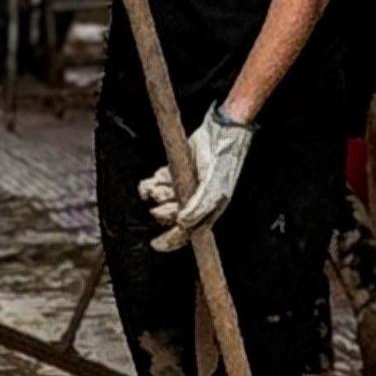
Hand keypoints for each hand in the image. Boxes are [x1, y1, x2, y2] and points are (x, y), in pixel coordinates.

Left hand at [138, 109, 255, 252]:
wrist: (220, 132)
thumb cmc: (223, 161)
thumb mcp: (214, 186)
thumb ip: (198, 206)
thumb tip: (182, 224)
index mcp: (206, 211)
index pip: (187, 233)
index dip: (171, 241)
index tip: (155, 243)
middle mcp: (194, 202)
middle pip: (170, 217)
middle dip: (162, 211)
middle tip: (160, 201)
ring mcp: (183, 188)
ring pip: (161, 200)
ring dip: (157, 194)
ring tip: (160, 185)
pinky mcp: (174, 173)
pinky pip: (156, 184)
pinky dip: (152, 183)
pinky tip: (156, 179)